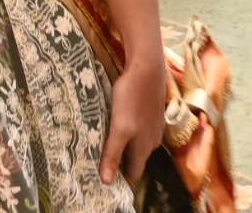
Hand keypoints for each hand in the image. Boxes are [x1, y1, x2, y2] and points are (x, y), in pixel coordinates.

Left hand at [100, 52, 166, 185]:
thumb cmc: (131, 98)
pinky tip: (119, 124)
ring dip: (124, 147)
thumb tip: (107, 182)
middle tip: (98, 161)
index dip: (119, 178)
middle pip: (136, 160)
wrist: (147, 69)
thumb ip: (113, 153)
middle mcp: (152, 141)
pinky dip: (129, 133)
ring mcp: (154, 127)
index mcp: (144, 148)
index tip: (102, 178)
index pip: (133, 173)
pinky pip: (139, 131)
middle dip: (120, 164)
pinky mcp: (152, 114)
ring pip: (138, 145)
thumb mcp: (119, 128)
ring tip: (104, 144)